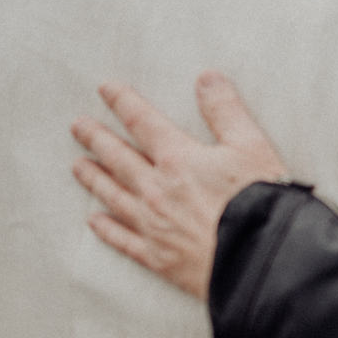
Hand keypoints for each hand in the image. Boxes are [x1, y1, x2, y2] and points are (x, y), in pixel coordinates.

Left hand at [71, 70, 287, 300]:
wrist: (259, 259)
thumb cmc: (259, 201)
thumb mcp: (252, 146)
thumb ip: (226, 111)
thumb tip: (206, 78)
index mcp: (178, 159)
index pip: (143, 123)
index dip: (123, 103)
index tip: (105, 89)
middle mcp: (156, 190)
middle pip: (119, 158)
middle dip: (97, 139)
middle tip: (78, 127)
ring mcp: (153, 225)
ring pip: (114, 196)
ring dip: (94, 179)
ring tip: (78, 166)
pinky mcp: (158, 257)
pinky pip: (123, 240)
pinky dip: (106, 229)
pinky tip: (94, 222)